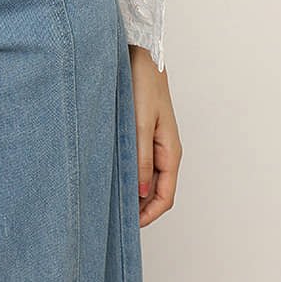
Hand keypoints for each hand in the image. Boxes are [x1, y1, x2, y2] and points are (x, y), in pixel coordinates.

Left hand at [128, 47, 181, 226]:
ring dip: (133, 189)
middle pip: (156, 191)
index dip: (148, 215)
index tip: (129, 226)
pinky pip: (139, 161)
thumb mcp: (139, 124)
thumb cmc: (142, 84)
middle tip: (114, 216)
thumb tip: (139, 191)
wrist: (141, 55)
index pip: (165, 197)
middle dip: (139, 207)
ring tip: (110, 197)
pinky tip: (111, 172)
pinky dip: (128, 171)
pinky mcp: (144, 133)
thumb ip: (140, 158)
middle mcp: (166, 151)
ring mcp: (155, 142)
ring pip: (147, 177)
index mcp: (170, 152)